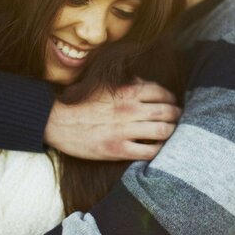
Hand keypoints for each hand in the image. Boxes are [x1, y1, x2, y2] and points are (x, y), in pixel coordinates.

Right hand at [44, 79, 180, 160]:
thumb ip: (127, 83)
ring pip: (162, 131)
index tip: (172, 102)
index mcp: (126, 91)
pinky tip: (157, 148)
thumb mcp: (104, 85)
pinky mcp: (118, 150)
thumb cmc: (81, 102)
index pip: (161, 92)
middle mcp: (129, 109)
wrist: (58, 122)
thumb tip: (146, 84)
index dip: (171, 98)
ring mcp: (125, 131)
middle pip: (167, 112)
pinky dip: (158, 150)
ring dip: (171, 132)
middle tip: (177, 118)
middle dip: (176, 115)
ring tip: (170, 132)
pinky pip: (149, 152)